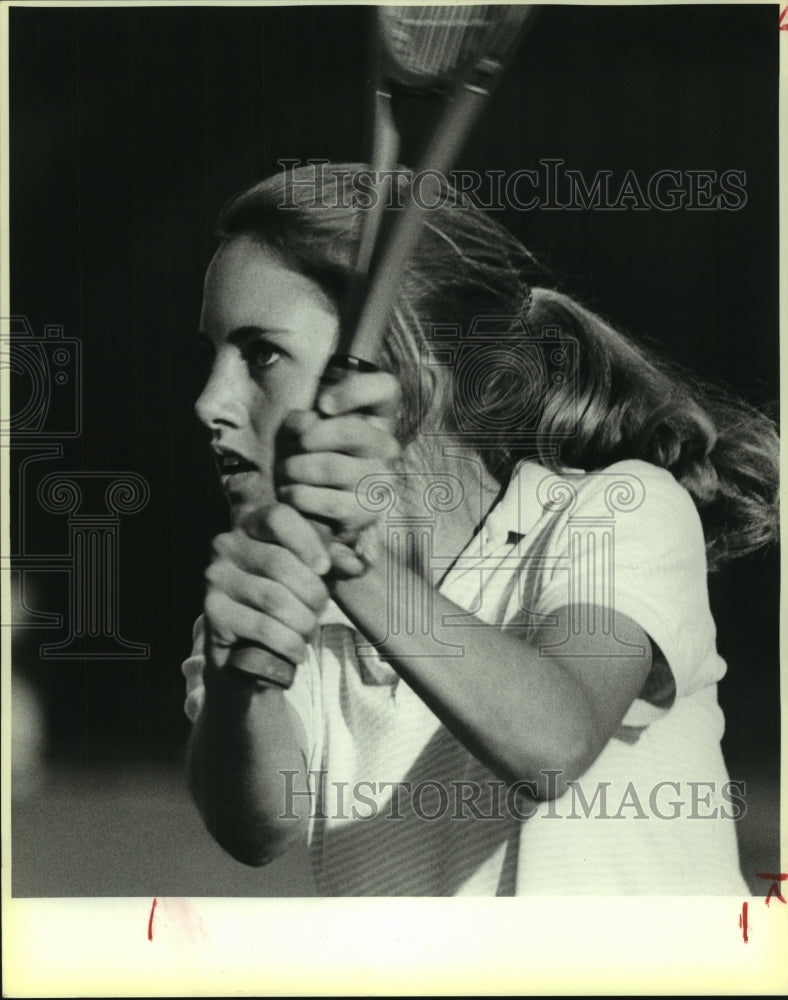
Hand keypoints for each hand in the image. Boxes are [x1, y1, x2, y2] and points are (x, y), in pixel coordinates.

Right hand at [203, 503, 329, 673]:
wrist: (247, 645)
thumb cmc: (285, 597)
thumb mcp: (310, 571)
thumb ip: (332, 560)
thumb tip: (355, 564)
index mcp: (251, 524)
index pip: (279, 517)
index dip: (307, 540)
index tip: (324, 567)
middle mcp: (227, 545)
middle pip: (280, 562)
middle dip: (311, 592)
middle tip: (319, 611)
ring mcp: (216, 577)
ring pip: (273, 598)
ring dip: (302, 622)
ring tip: (308, 632)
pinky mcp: (213, 611)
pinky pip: (262, 627)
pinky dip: (288, 643)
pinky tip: (296, 651)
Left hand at [275, 369, 400, 576]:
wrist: (306, 508)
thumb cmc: (304, 457)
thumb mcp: (298, 429)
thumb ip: (302, 420)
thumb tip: (308, 424)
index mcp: (375, 417)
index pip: (385, 389)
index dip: (355, 391)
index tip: (323, 404)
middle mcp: (386, 447)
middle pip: (352, 430)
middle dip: (309, 439)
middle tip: (289, 449)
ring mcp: (380, 481)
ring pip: (334, 468)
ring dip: (297, 469)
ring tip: (285, 473)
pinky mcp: (368, 513)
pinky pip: (331, 504)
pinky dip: (300, 497)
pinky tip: (291, 494)